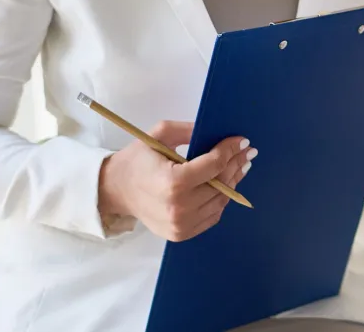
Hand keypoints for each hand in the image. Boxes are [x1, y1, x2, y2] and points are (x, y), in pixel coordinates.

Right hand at [98, 120, 254, 241]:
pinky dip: (221, 199)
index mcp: (172, 182)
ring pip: (221, 200)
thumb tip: (217, 130)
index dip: (230, 150)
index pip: (214, 165)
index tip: (242, 141)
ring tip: (241, 166)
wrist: (116, 190)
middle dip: (236, 164)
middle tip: (247, 152)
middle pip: (221, 183)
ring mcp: (181, 224)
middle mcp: (178, 207)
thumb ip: (189, 130)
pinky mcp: (181, 234)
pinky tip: (226, 184)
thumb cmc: (138, 160)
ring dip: (233, 181)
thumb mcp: (159, 134)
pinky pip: (212, 215)